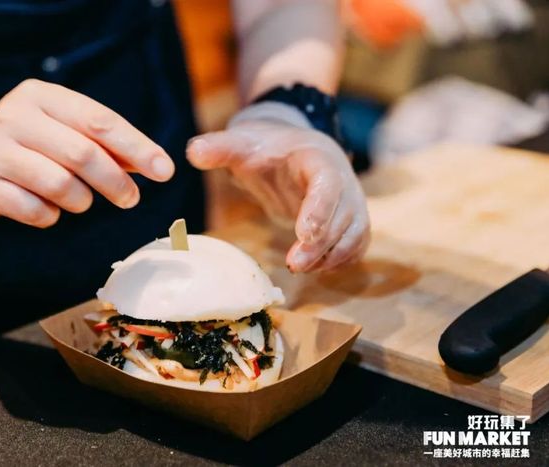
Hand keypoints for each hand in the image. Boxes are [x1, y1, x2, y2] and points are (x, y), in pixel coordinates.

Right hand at [0, 79, 173, 226]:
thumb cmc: (27, 145)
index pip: (100, 121)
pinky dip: (51, 215)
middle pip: (83, 154)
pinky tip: (47, 208)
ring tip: (79, 200)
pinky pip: (36, 211)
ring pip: (61, 185)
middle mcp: (15, 117)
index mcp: (41, 96)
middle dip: (116, 182)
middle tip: (131, 199)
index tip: (164, 171)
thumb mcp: (62, 130)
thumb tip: (152, 164)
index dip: (137, 148)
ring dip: (81, 200)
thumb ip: (103, 143)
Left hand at [187, 119, 369, 271]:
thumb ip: (219, 148)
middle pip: (344, 214)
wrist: (287, 150)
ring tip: (300, 268)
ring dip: (332, 256)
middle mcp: (342, 179)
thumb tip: (193, 152)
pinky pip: (355, 244)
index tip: (303, 233)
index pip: (328, 182)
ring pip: (355, 233)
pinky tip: (315, 269)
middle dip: (322, 243)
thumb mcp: (240, 145)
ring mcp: (350, 201)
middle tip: (294, 264)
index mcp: (317, 158)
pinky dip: (340, 260)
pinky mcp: (349, 220)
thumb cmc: (264, 149)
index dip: (320, 209)